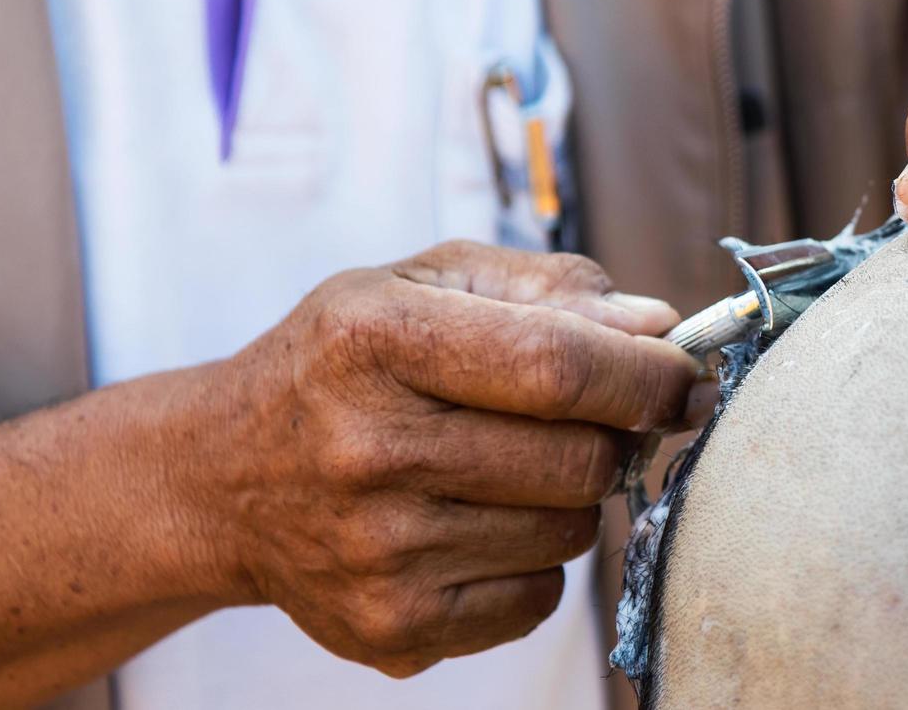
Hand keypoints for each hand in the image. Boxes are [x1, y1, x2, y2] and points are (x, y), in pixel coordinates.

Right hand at [204, 242, 695, 676]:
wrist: (222, 476)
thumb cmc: (347, 362)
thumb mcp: (423, 283)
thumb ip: (547, 288)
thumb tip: (657, 325)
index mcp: (377, 340)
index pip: (557, 365)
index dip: (647, 375)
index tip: (684, 377)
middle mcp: (368, 448)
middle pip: (580, 458)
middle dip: (617, 436)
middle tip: (596, 421)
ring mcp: (377, 550)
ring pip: (570, 531)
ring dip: (573, 497)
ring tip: (513, 467)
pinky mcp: (391, 625)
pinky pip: (538, 598)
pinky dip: (536, 561)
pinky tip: (479, 523)